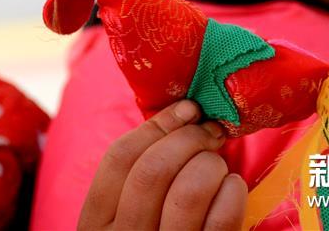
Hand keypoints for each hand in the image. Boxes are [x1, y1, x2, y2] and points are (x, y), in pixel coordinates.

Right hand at [79, 100, 246, 230]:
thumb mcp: (125, 218)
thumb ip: (136, 180)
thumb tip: (180, 114)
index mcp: (95, 224)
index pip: (118, 159)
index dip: (156, 126)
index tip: (186, 109)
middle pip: (153, 169)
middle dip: (188, 139)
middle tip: (210, 131)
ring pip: (189, 190)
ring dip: (212, 164)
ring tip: (218, 165)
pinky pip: (222, 219)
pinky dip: (234, 192)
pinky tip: (233, 188)